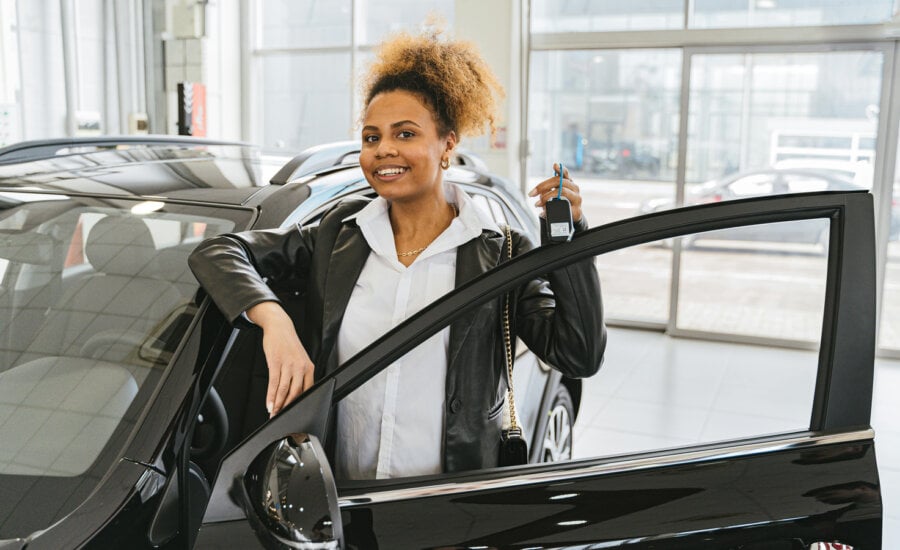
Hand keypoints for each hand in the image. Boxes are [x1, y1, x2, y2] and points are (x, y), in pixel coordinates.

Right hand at [247, 302, 314, 417]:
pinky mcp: (276, 362)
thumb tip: (295, 393)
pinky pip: (274, 383)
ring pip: (284, 390)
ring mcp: (288, 364)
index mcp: (309, 367)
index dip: (300, 404)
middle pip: (296, 393)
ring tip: (273, 413)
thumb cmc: (289, 344)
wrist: (279, 327)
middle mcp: (301, 366)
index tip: (294, 413)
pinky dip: (271, 396)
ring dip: (278, 405)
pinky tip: (269, 404)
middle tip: (281, 417)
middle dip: (287, 408)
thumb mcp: (300, 358)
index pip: (307, 390)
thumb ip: (300, 374)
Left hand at [528, 163, 582, 222]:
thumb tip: (539, 193)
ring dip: (547, 196)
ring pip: (562, 191)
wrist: (570, 220)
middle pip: (559, 181)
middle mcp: (574, 188)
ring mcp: (577, 198)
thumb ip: (546, 191)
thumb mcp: (552, 197)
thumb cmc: (560, 205)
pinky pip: (565, 205)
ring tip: (537, 204)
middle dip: (543, 186)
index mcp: (568, 183)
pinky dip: (554, 206)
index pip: (565, 173)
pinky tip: (546, 210)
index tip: (554, 165)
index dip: (560, 169)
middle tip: (532, 194)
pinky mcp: (577, 210)